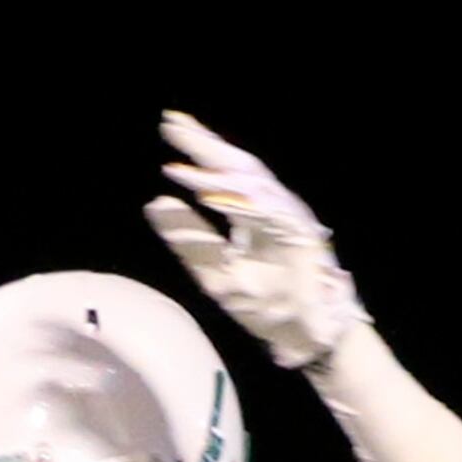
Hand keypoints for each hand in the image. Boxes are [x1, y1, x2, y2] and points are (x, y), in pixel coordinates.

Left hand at [142, 111, 363, 373]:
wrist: (308, 338)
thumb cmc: (267, 306)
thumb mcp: (215, 273)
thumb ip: (189, 240)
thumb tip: (154, 203)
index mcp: (252, 214)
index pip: (223, 174)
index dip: (197, 151)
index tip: (168, 125)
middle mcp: (270, 209)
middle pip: (236, 167)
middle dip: (204, 145)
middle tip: (172, 122)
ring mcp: (288, 219)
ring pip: (250, 185)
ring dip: (217, 171)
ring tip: (185, 154)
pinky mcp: (302, 236)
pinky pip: (268, 212)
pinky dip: (241, 203)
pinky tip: (212, 195)